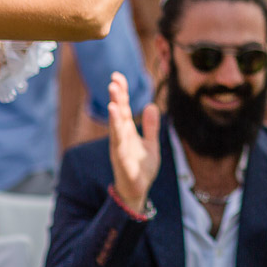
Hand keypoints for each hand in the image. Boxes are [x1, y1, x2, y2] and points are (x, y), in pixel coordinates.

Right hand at [108, 71, 158, 213]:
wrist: (139, 190)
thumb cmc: (141, 167)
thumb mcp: (151, 143)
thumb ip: (151, 126)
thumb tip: (152, 105)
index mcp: (127, 132)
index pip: (124, 108)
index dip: (121, 93)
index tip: (117, 76)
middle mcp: (121, 137)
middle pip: (119, 114)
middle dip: (117, 98)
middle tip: (114, 80)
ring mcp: (120, 148)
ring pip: (116, 128)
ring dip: (115, 115)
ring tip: (114, 101)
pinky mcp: (121, 160)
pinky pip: (118, 145)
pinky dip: (117, 133)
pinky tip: (117, 124)